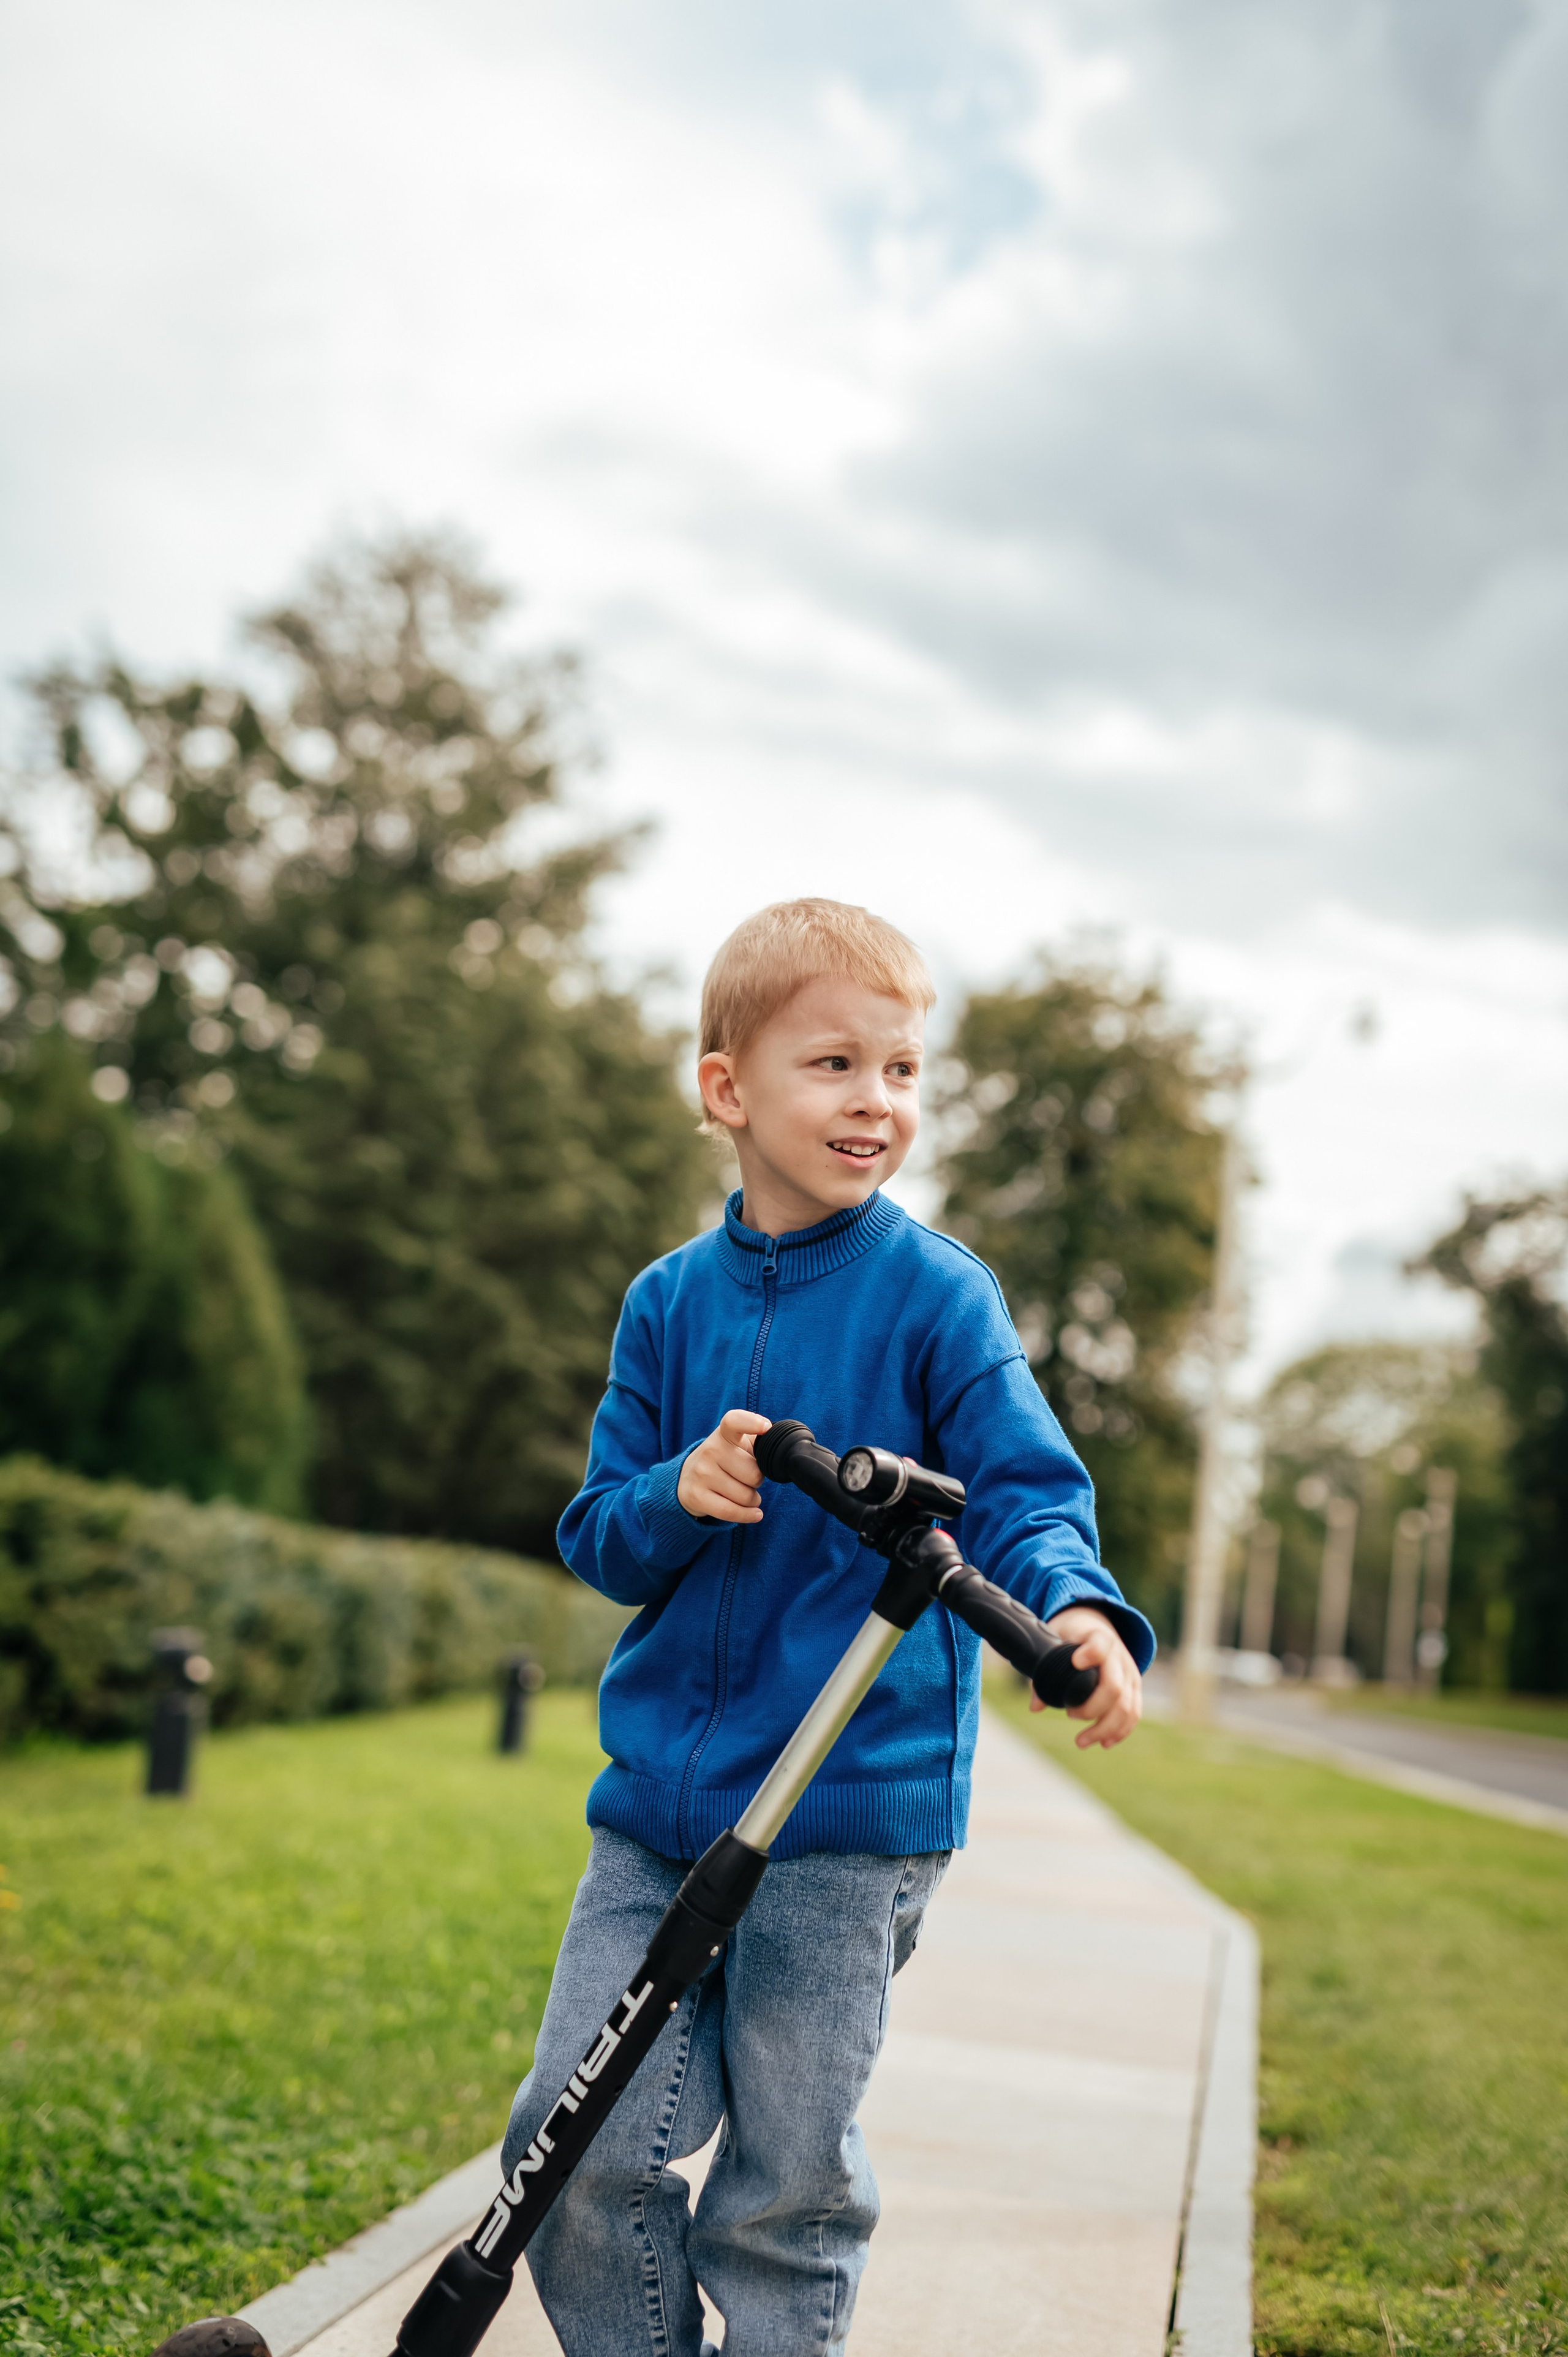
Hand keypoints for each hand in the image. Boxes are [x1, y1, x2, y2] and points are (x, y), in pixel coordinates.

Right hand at [677, 1410, 771, 1523]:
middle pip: (754, 1474)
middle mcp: (710, 1450)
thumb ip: (759, 1444)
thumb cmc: (725, 1460)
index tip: (766, 1427)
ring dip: (752, 1499)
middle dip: (757, 1481)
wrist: (688, 1478)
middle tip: (748, 1479)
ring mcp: (701, 1473)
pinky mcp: (696, 1496)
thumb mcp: (738, 1445)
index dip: (751, 1422)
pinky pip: (731, 1512)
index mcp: (724, 1434)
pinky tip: (755, 1514)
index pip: (734, 1421)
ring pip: (745, 1496)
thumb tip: (783, 1452)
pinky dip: (747, 1515)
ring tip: (744, 1493)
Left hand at [1035, 1605, 1141, 1748]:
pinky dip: (1121, 1730)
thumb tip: (1035, 1707)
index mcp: (1098, 1636)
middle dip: (1091, 1710)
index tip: (1076, 1662)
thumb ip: (1046, 1669)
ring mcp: (1130, 1672)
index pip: (1101, 1644)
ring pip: (1126, 1706)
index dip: (1091, 1653)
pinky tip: (1105, 1743)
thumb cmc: (1070, 1633)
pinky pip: (1133, 1712)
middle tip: (1069, 1715)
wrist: (1095, 1621)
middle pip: (1114, 1688)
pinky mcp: (1134, 1686)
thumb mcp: (1055, 1640)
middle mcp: (1119, 1655)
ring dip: (1104, 1729)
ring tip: (1081, 1742)